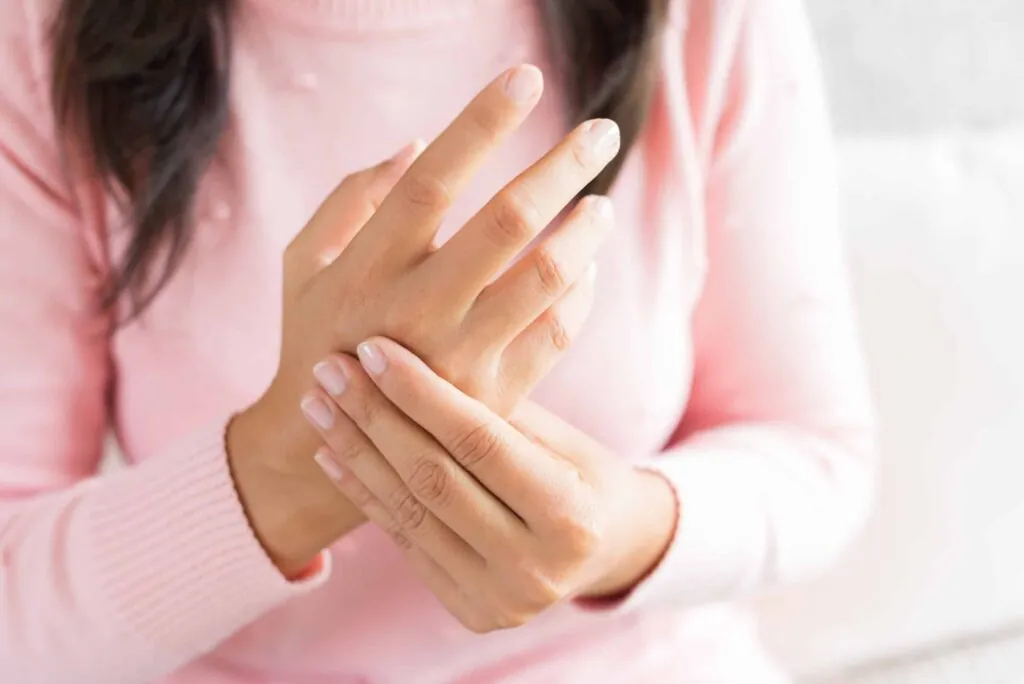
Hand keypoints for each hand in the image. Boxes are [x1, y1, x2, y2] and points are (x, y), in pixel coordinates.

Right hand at [228, 65, 620, 574]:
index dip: (483, 123)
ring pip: (545, 279)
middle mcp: (414, 311)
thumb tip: (418, 145)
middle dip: (562, 165)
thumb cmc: (316, 333)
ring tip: (601, 204)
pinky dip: (580, 292)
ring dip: (584, 231)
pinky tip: (585, 267)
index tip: (527, 79)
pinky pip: (556, 333)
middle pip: (506, 222)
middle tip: (602, 132)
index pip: (434, 179)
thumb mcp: (304, 262)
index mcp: (366, 267)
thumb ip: (350, 199)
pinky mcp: (493, 398)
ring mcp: (458, 360)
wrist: (330, 444)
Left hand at [303, 337, 677, 631]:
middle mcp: (535, 568)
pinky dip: (365, 494)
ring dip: (356, 453)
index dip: (421, 392)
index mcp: (570, 516)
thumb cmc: (585, 472)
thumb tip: (419, 343)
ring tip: (318, 403)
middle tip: (330, 367)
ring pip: (411, 512)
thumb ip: (498, 410)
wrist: (610, 549)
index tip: (372, 347)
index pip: (479, 442)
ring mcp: (499, 600)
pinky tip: (330, 452)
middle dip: (375, 417)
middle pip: (435, 479)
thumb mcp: (560, 435)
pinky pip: (405, 542)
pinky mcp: (469, 611)